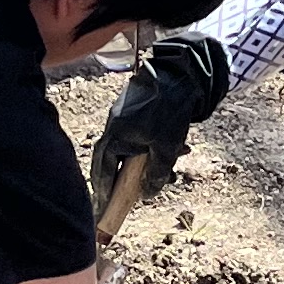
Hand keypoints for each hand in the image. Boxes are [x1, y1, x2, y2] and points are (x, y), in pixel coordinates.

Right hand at [88, 33, 229, 212]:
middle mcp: (114, 126)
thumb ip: (155, 175)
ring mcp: (125, 117)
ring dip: (146, 163)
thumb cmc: (169, 111)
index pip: (103, 171)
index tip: (103, 209)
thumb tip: (146, 194)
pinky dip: (154, 147)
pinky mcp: (138, 110)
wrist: (180, 73)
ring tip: (168, 171)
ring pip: (132, 148)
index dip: (104, 192)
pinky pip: (142, 136)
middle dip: (125, 180)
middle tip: (129, 196)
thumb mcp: (165, 149)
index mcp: (114, 136)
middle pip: (114, 161)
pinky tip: (177, 148)